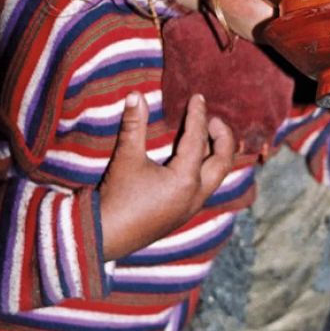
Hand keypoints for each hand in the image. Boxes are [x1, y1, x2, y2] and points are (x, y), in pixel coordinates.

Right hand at [99, 93, 235, 260]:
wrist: (106, 235)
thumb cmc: (117, 196)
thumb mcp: (126, 158)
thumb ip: (133, 125)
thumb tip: (135, 95)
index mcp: (185, 179)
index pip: (197, 139)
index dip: (197, 115)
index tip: (198, 97)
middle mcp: (196, 195)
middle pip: (223, 161)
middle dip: (222, 137)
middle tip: (212, 119)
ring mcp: (192, 207)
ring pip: (216, 176)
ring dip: (216, 154)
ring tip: (206, 135)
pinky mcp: (184, 214)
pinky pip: (206, 186)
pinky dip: (206, 168)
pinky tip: (193, 160)